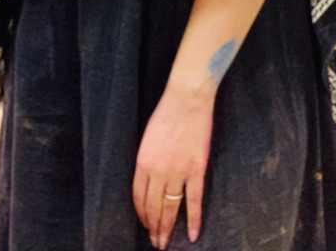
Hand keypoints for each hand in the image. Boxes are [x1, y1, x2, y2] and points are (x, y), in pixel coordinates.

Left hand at [132, 85, 214, 248]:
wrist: (187, 98)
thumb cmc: (166, 112)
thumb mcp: (148, 138)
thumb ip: (148, 160)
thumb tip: (150, 181)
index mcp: (143, 162)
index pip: (139, 197)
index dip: (142, 214)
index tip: (145, 224)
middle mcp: (158, 171)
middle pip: (153, 207)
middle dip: (153, 227)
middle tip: (155, 243)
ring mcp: (178, 172)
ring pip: (170, 208)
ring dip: (167, 228)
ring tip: (165, 243)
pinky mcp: (196, 169)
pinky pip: (194, 200)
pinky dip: (194, 219)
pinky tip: (192, 235)